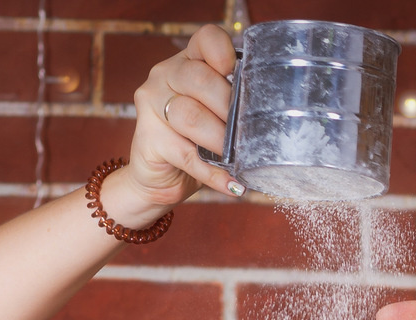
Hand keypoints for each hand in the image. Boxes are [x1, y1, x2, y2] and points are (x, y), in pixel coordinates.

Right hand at [116, 24, 241, 214]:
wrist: (160, 176)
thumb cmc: (197, 141)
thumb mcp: (217, 115)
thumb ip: (233, 105)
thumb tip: (268, 118)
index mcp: (188, 61)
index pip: (206, 39)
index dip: (224, 53)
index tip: (236, 75)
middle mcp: (165, 74)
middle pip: (200, 79)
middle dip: (229, 108)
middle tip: (246, 132)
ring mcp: (151, 104)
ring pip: (190, 116)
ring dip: (220, 141)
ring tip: (237, 158)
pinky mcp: (147, 138)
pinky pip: (187, 155)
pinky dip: (214, 174)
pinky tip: (232, 184)